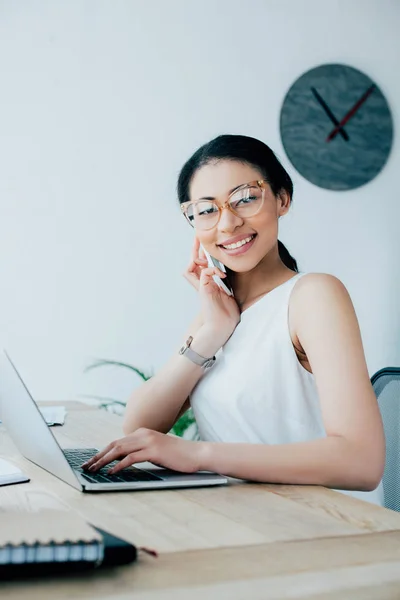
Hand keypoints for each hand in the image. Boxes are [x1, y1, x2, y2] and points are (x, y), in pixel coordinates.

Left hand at [81, 428, 203, 473]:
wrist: (196, 454)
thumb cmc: (177, 455)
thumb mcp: (156, 451)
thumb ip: (140, 452)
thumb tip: (121, 461)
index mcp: (142, 432)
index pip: (117, 441)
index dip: (102, 452)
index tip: (91, 461)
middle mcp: (143, 433)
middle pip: (114, 444)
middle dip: (98, 456)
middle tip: (86, 466)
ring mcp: (148, 441)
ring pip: (119, 449)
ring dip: (104, 461)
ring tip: (94, 470)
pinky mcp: (154, 450)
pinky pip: (131, 458)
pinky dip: (119, 465)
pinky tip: (111, 472)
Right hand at [183, 238, 239, 351]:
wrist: (223, 326)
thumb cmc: (227, 312)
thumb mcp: (229, 291)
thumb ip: (227, 282)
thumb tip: (234, 270)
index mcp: (207, 282)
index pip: (200, 263)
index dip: (201, 251)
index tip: (205, 240)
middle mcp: (202, 283)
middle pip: (192, 262)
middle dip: (195, 248)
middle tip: (198, 235)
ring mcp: (201, 286)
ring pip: (190, 267)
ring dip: (197, 257)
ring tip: (204, 249)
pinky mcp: (204, 290)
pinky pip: (204, 274)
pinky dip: (212, 270)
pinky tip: (221, 273)